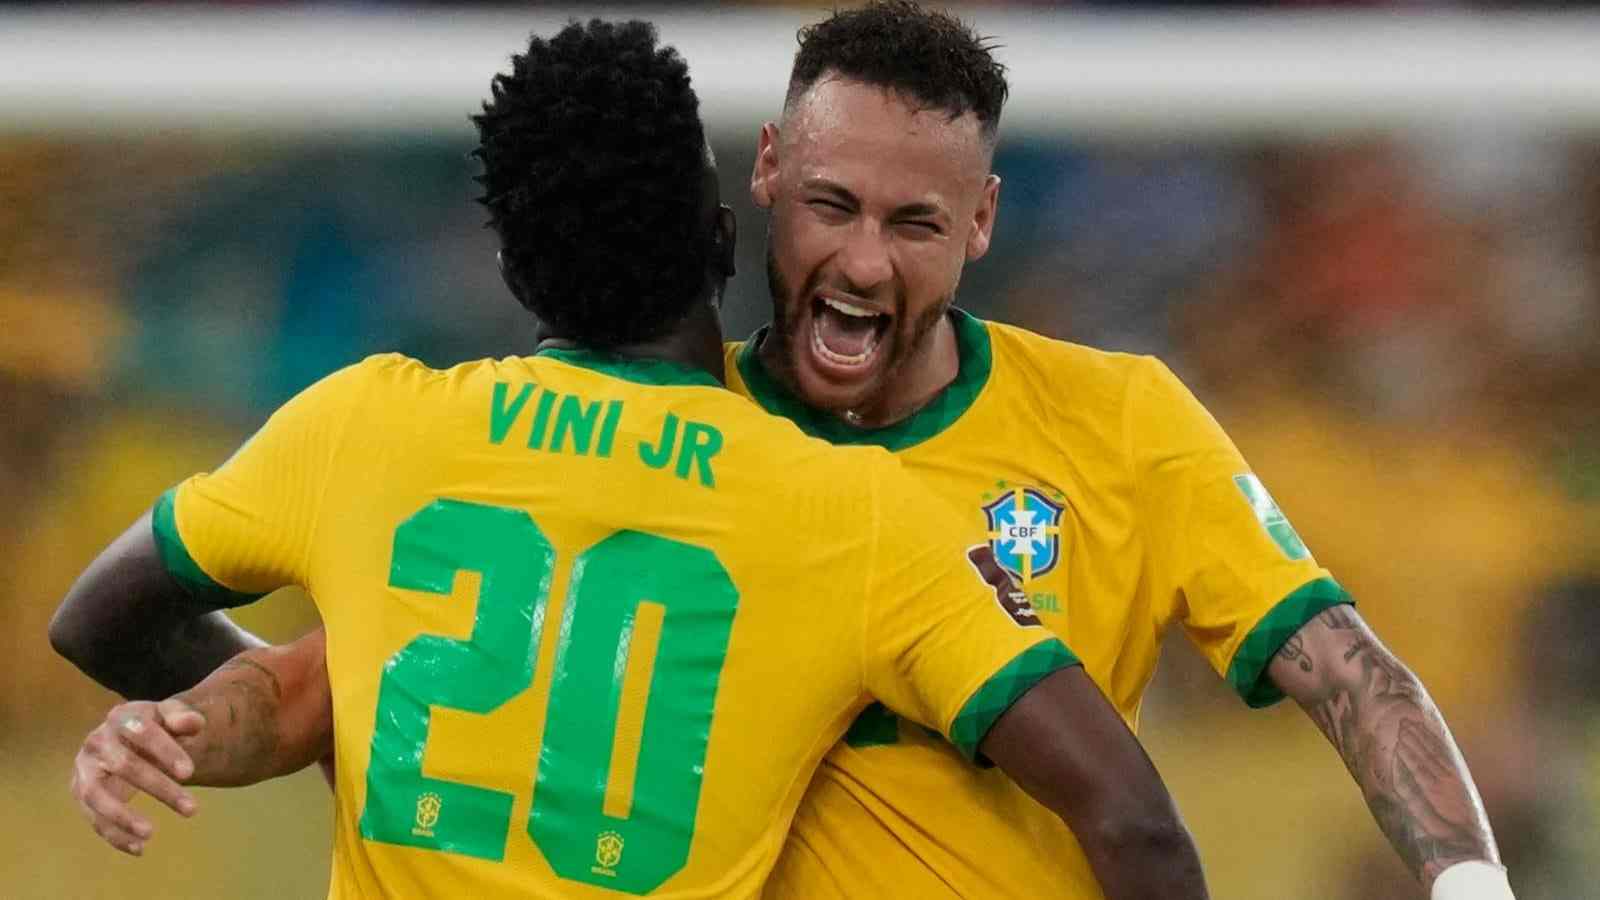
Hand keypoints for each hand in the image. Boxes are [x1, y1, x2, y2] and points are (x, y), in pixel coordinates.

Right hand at [70, 699, 203, 854]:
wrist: (129, 736)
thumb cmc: (155, 726)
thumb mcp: (170, 716)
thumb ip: (182, 717)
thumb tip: (194, 722)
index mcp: (121, 718)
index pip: (141, 732)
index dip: (165, 751)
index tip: (190, 773)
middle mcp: (96, 742)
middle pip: (124, 765)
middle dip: (159, 788)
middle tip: (192, 809)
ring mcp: (84, 770)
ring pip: (97, 796)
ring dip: (123, 817)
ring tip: (151, 833)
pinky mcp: (81, 794)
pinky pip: (93, 819)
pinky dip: (114, 836)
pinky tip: (139, 848)